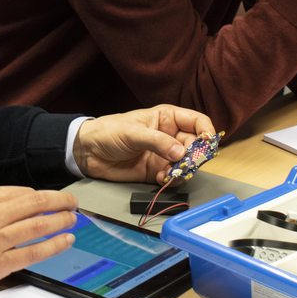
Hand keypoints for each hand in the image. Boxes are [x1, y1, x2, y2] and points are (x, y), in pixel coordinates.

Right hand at [0, 186, 77, 297]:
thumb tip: (9, 200)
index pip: (23, 193)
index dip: (43, 195)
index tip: (52, 198)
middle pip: (36, 205)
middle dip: (60, 202)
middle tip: (72, 203)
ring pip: (39, 226)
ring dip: (61, 222)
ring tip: (72, 220)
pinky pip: (33, 252)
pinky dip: (53, 245)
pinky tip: (64, 241)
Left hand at [73, 104, 216, 183]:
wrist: (88, 152)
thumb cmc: (108, 132)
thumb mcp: (133, 133)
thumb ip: (158, 142)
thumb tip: (180, 153)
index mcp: (168, 117)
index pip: (197, 121)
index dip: (206, 132)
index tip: (208, 144)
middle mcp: (170, 135)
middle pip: (196, 146)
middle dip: (194, 157)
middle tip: (185, 164)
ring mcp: (164, 154)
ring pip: (187, 164)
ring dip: (182, 171)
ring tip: (169, 173)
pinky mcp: (157, 171)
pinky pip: (174, 177)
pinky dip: (171, 180)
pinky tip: (160, 178)